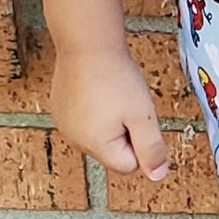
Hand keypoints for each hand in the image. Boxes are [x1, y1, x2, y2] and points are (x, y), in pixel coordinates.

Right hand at [51, 45, 171, 181]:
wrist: (87, 43)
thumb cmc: (116, 78)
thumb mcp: (143, 115)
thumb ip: (152, 149)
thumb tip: (158, 176)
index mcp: (95, 146)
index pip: (129, 165)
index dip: (141, 143)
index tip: (139, 117)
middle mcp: (75, 140)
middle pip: (113, 151)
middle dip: (126, 132)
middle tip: (127, 103)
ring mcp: (64, 124)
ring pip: (100, 135)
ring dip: (111, 121)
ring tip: (112, 93)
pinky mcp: (60, 108)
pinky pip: (86, 120)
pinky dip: (95, 109)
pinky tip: (98, 88)